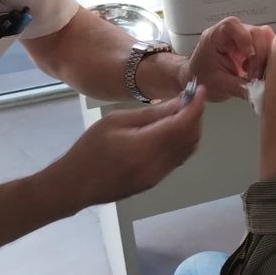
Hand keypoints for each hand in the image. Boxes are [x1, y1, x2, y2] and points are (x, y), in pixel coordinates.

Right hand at [44, 89, 205, 210]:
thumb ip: (151, 113)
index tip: (200, 89)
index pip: (183, 124)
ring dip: (191, 129)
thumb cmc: (90, 149)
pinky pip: (178, 159)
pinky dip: (182, 142)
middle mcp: (158, 164)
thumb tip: (179, 102)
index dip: (196, 105)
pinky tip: (173, 129)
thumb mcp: (117, 121)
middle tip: (190, 98)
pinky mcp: (155, 181)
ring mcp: (158, 176)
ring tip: (183, 111)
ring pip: (188, 150)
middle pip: (190, 137)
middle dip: (195, 115)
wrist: (75, 185)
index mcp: (146, 147)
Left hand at [181, 17, 274, 101]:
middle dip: (259, 55)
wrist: (200, 79)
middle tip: (253, 76)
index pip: (231, 25)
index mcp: (215, 37)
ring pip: (265, 38)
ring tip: (255, 76)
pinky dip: (266, 61)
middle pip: (255, 32)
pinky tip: (256, 73)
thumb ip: (239, 88)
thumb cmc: (203, 77)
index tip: (248, 56)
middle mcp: (231, 34)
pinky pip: (267, 47)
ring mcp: (243, 38)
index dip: (243, 37)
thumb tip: (259, 93)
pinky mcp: (252, 46)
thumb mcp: (219, 86)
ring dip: (265, 58)